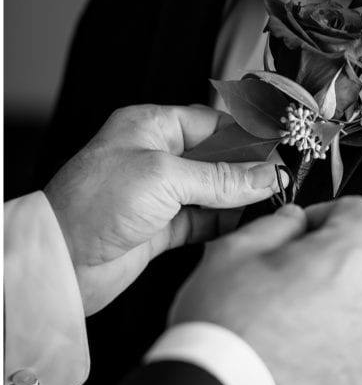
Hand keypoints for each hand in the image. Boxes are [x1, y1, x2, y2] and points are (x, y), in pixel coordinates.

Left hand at [45, 104, 281, 315]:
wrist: (60, 262)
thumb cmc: (93, 205)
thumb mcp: (164, 179)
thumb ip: (220, 178)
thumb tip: (265, 175)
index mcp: (150, 127)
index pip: (211, 122)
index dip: (245, 136)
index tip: (275, 149)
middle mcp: (155, 157)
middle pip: (215, 157)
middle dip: (246, 169)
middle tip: (279, 180)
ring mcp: (158, 194)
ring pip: (213, 190)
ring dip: (239, 198)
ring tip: (269, 203)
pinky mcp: (160, 227)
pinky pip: (203, 219)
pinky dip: (225, 222)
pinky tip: (245, 224)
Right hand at [170, 196, 361, 384]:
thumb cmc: (224, 327)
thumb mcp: (234, 251)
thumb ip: (276, 224)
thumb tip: (295, 221)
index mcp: (343, 260)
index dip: (331, 212)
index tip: (307, 227)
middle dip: (348, 252)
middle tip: (304, 265)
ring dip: (350, 295)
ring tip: (300, 308)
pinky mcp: (361, 382)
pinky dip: (344, 337)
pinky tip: (303, 342)